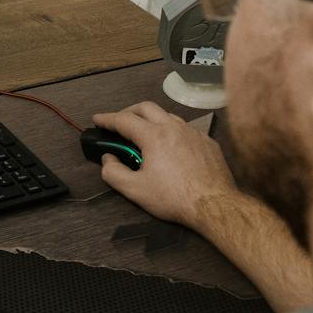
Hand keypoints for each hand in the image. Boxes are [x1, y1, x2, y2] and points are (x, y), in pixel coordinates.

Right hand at [92, 102, 239, 230]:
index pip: (124, 120)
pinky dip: (172, 131)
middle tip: (119, 123)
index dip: (107, 119)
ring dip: (152, 120)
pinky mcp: (208, 142)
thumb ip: (113, 172)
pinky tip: (171, 147)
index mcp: (154, 136)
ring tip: (144, 134)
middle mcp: (174, 127)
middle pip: (146, 107)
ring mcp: (194, 133)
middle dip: (129, 111)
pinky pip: (186, 129)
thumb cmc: (174, 197)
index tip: (97, 119)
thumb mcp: (135, 190)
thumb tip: (109, 159)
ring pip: (168, 116)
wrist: (215, 205)